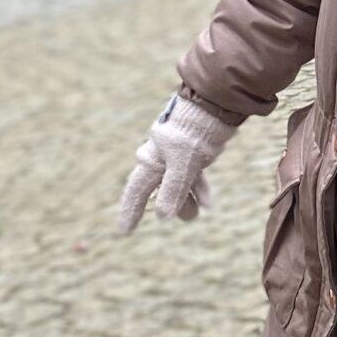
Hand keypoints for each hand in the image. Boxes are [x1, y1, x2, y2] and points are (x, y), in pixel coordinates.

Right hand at [113, 95, 237, 234]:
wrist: (212, 105)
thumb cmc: (192, 133)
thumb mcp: (182, 163)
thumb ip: (173, 189)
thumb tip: (163, 216)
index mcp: (151, 160)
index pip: (136, 190)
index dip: (130, 211)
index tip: (124, 231)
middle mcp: (160, 158)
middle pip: (159, 189)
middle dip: (170, 206)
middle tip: (187, 218)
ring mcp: (178, 154)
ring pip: (178, 183)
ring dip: (187, 199)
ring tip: (198, 214)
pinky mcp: (194, 151)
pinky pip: (193, 175)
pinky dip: (199, 187)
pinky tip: (209, 201)